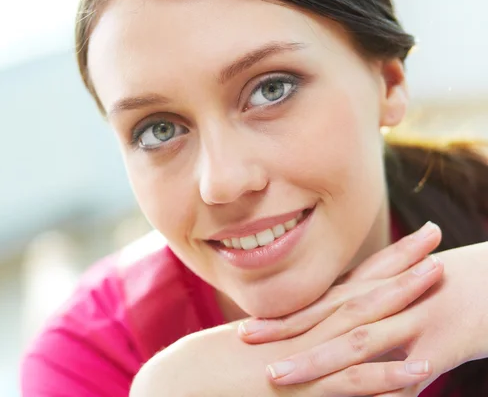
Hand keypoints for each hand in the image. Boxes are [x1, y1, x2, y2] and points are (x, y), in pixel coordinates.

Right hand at [130, 223, 445, 396]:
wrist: (179, 386)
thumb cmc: (208, 367)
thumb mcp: (258, 344)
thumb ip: (289, 337)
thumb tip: (314, 334)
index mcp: (297, 321)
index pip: (348, 282)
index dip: (383, 261)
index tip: (413, 241)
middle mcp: (305, 331)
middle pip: (359, 292)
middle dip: (399, 265)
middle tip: (434, 234)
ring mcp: (304, 358)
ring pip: (360, 325)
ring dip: (400, 302)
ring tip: (435, 277)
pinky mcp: (299, 391)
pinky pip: (349, 383)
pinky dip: (385, 376)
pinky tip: (420, 368)